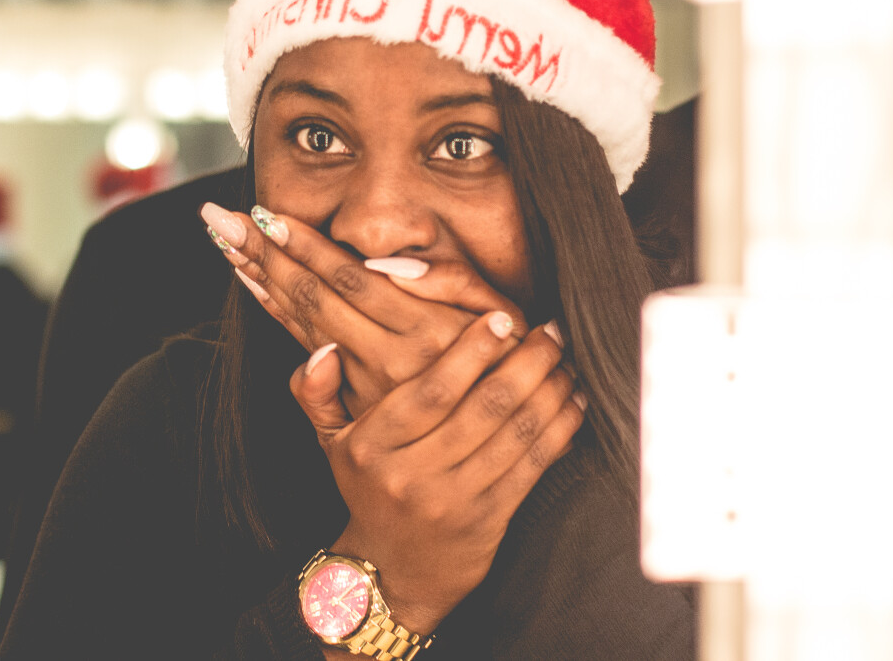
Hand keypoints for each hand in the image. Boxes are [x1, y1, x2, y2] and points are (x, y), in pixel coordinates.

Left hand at [202, 202, 528, 415]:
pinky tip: (256, 287)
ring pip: (302, 324)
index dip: (305, 244)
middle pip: (311, 297)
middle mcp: (386, 360)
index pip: (348, 276)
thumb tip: (384, 263)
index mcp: (422, 331)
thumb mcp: (496, 314)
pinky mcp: (356, 404)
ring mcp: (366, 386)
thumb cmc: (510, 362)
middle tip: (217, 218)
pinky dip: (278, 315)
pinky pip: (307, 352)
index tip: (265, 212)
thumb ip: (450, 281)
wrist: (500, 453)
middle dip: (263, 254)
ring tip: (224, 243)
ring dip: (260, 279)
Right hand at [291, 313, 582, 634]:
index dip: (471, 351)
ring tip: (566, 361)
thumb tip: (323, 348)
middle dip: (525, 362)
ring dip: (550, 391)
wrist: (392, 572)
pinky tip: (574, 403)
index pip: (429, 391)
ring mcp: (452, 501)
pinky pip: (532, 466)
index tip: (503, 318)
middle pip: (483, 407)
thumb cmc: (370, 489)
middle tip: (550, 332)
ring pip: (515, 434)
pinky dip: (560, 431)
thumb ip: (318, 392)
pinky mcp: (488, 521)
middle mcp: (410, 476)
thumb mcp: (332, 443)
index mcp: (372, 448)